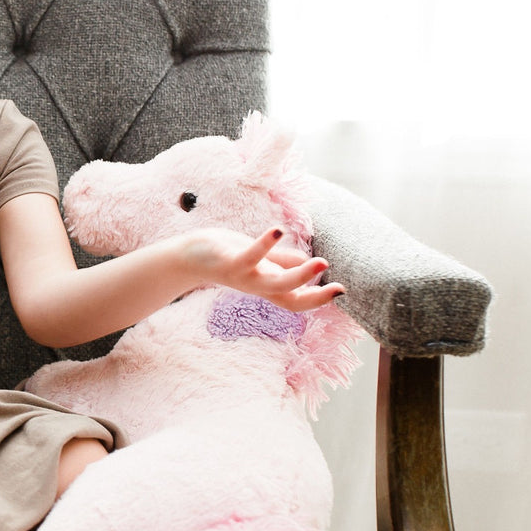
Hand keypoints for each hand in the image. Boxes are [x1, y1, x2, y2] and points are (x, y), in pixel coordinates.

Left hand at [181, 226, 344, 311]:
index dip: (318, 299)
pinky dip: (264, 245)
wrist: (189, 256)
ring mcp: (244, 277)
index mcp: (267, 285)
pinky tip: (277, 230)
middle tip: (339, 288)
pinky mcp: (230, 263)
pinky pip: (250, 257)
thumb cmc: (227, 255)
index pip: (297, 300)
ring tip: (321, 262)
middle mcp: (257, 286)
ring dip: (299, 275)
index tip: (341, 291)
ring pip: (275, 284)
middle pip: (290, 299)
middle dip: (315, 296)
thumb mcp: (261, 259)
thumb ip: (283, 261)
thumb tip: (307, 262)